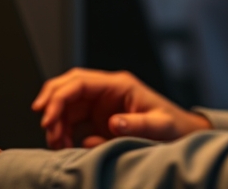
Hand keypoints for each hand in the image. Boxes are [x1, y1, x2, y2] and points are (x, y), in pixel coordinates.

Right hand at [32, 68, 210, 148]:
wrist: (182, 135)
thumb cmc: (174, 127)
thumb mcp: (161, 126)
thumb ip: (137, 124)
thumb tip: (113, 123)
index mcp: (119, 85)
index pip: (79, 82)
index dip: (59, 95)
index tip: (48, 115)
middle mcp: (106, 91)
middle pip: (68, 87)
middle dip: (51, 103)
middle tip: (45, 126)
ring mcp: (101, 104)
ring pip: (67, 105)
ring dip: (57, 122)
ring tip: (57, 143)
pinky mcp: (98, 119)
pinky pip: (73, 120)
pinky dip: (64, 132)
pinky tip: (64, 145)